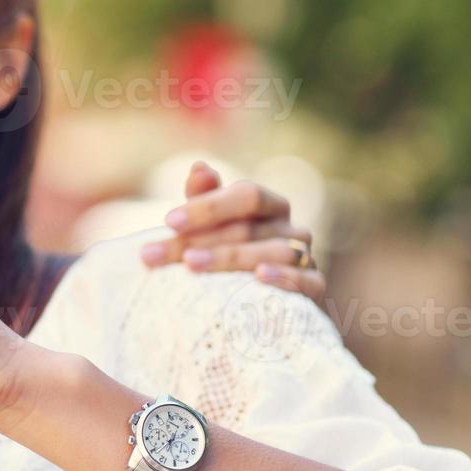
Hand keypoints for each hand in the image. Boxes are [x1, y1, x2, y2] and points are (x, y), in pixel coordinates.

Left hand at [140, 162, 325, 300]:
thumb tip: (199, 167)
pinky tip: (258, 277)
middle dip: (197, 240)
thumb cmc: (230, 252)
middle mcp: (291, 227)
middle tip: (155, 253)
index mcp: (268, 205)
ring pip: (271, 252)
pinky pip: (306, 281)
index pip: (246, 195)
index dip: (209, 207)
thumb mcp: (211, 225)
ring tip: (190, 264)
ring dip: (228, 258)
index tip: (169, 222)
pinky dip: (284, 278)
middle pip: (246, 229)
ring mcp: (305, 257)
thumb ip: (204, 198)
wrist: (261, 303)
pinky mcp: (314, 287)